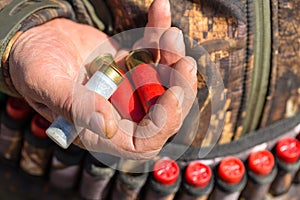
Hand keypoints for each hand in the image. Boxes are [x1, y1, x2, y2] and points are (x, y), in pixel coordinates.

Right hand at [9, 0, 196, 158]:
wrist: (36, 38)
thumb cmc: (33, 64)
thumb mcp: (46, 84)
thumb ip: (74, 107)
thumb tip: (105, 127)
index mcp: (100, 128)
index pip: (143, 141)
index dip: (163, 124)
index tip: (172, 94)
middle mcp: (120, 111)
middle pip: (164, 112)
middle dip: (180, 88)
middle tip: (184, 62)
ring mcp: (128, 87)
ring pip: (165, 80)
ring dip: (173, 57)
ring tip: (169, 35)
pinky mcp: (131, 64)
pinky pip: (154, 51)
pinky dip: (158, 32)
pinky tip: (159, 10)